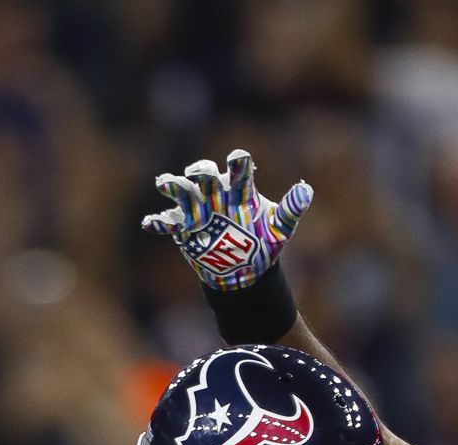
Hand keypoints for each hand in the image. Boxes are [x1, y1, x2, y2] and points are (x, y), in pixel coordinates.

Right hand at [141, 148, 311, 291]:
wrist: (244, 270)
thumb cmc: (263, 242)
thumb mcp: (280, 228)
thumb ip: (291, 208)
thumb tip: (307, 190)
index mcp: (239, 187)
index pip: (238, 167)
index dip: (238, 163)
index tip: (238, 162)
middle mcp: (216, 192)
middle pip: (205, 173)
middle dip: (202, 172)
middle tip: (199, 174)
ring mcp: (198, 208)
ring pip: (182, 191)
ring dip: (173, 186)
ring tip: (165, 184)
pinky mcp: (184, 228)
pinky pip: (168, 222)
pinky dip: (159, 222)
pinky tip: (150, 223)